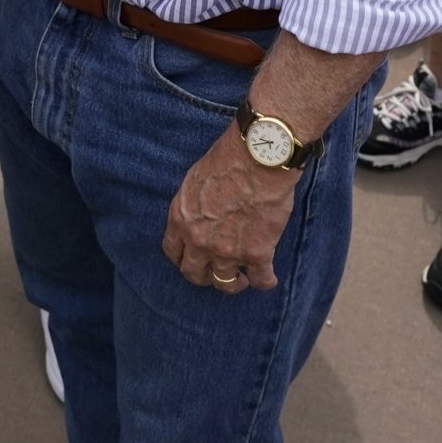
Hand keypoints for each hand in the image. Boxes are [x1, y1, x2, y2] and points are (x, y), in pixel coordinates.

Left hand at [162, 125, 299, 292]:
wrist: (258, 158)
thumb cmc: (227, 160)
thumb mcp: (195, 180)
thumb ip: (193, 205)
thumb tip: (199, 214)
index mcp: (181, 219)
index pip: (173, 252)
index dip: (183, 259)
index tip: (192, 260)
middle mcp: (199, 240)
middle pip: (194, 273)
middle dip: (204, 276)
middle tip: (215, 273)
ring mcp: (227, 251)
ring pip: (224, 283)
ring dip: (233, 284)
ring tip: (242, 280)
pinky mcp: (256, 253)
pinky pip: (261, 280)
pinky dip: (265, 282)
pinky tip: (268, 279)